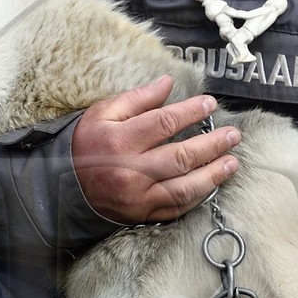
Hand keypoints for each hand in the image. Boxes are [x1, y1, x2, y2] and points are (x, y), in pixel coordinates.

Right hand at [72, 77, 239, 223]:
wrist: (63, 188)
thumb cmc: (86, 144)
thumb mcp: (103, 113)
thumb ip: (137, 98)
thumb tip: (168, 82)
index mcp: (120, 141)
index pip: (165, 123)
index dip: (191, 112)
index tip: (210, 105)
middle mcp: (131, 171)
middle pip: (182, 156)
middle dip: (213, 145)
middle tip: (234, 135)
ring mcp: (138, 197)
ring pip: (185, 187)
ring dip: (213, 174)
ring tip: (233, 161)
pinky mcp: (142, 214)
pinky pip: (177, 207)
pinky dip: (198, 196)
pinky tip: (213, 184)